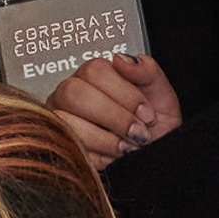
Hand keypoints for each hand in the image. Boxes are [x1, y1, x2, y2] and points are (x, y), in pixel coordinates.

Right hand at [49, 55, 185, 169]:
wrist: (153, 156)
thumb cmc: (152, 125)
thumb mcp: (160, 94)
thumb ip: (146, 70)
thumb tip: (122, 59)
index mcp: (93, 74)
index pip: (95, 71)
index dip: (124, 94)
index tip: (146, 113)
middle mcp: (70, 93)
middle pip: (75, 94)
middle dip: (113, 117)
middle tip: (138, 134)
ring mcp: (58, 119)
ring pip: (68, 123)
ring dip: (105, 140)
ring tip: (128, 148)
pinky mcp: (58, 146)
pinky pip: (68, 150)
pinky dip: (97, 158)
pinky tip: (114, 158)